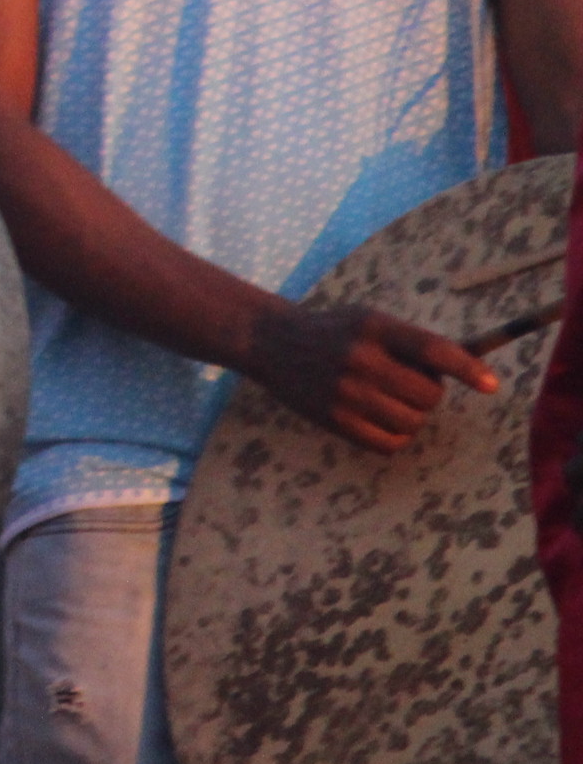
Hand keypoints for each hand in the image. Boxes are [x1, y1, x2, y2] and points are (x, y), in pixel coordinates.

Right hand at [246, 299, 494, 453]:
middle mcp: (360, 359)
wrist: (271, 342)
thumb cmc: (335, 330)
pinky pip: (390, 443)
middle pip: (429, 394)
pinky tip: (383, 420)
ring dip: (413, 415)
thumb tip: (466, 371)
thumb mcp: (369, 320)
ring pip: (413, 421)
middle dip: (429, 392)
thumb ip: (411, 342)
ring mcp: (345, 393)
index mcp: (374, 327)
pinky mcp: (335, 420)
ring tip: (392, 399)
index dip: (467, 369)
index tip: (491, 386)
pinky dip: (397, 435)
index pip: (433, 350)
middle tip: (408, 382)